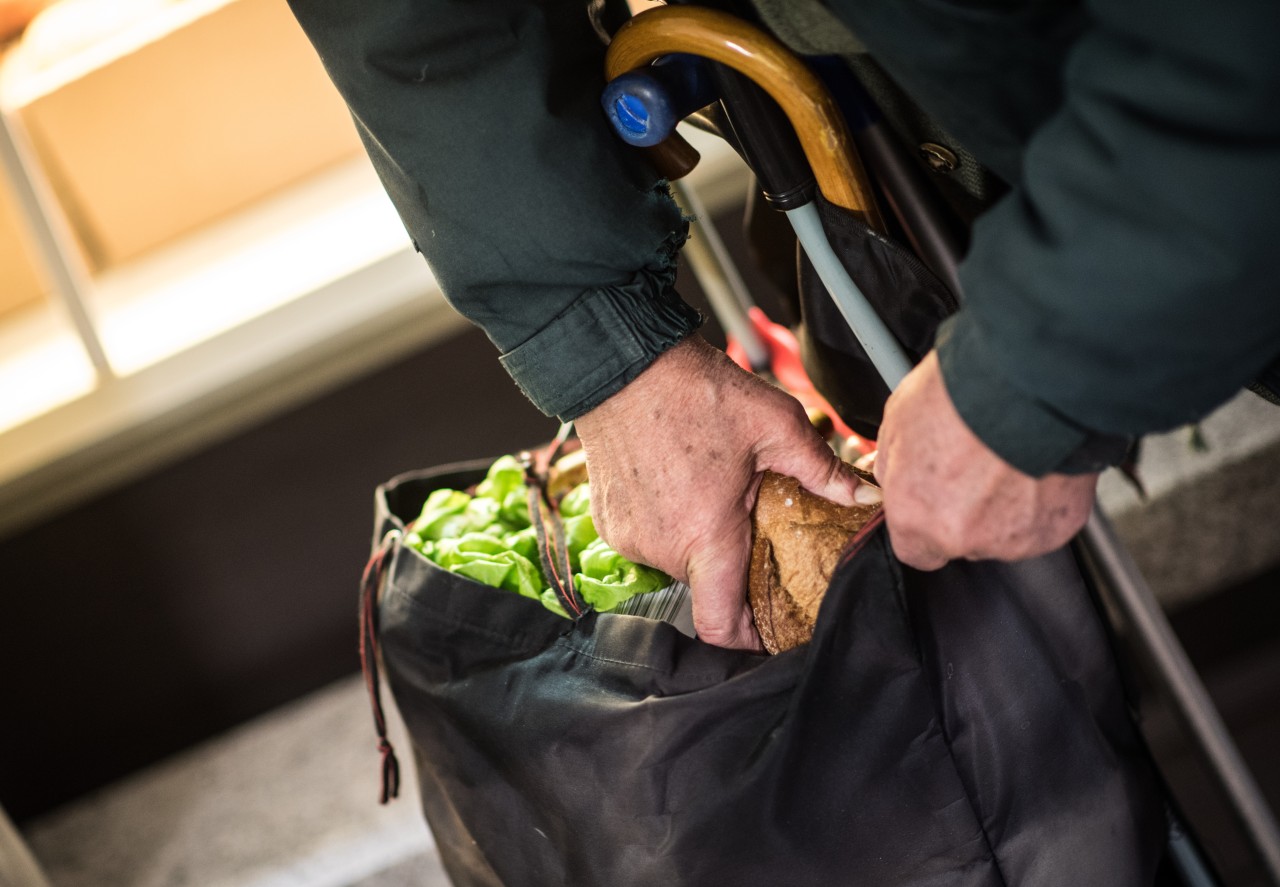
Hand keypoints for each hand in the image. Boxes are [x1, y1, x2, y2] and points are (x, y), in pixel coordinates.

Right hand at [574, 335, 864, 649]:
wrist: (622, 364)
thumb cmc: (692, 391)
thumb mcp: (775, 425)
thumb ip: (823, 470)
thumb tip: (865, 496)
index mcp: (704, 536)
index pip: (720, 627)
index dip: (750, 639)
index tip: (771, 626)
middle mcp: (660, 546)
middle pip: (708, 583)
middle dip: (736, 560)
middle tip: (756, 519)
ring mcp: (628, 535)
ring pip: (679, 559)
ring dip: (703, 538)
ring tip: (719, 492)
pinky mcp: (608, 519)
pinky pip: (650, 538)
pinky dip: (671, 522)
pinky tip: (685, 483)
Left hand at [874, 351, 1097, 569]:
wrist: (1030, 380)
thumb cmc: (962, 394)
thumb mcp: (898, 422)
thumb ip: (893, 465)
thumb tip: (893, 478)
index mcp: (916, 518)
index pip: (914, 551)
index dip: (924, 525)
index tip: (932, 504)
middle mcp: (963, 538)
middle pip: (961, 541)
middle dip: (966, 512)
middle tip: (975, 467)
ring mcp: (1014, 538)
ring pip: (1005, 533)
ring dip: (1005, 507)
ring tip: (1008, 460)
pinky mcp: (1057, 528)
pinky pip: (1043, 522)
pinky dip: (1041, 501)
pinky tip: (1037, 465)